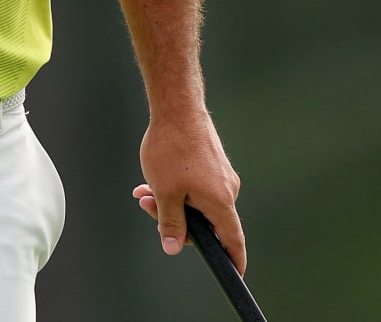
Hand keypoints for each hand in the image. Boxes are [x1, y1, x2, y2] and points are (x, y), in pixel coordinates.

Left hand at [133, 112, 245, 273]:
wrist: (177, 107)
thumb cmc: (172, 148)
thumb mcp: (166, 192)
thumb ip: (171, 223)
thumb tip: (174, 247)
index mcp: (220, 201)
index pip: (232, 240)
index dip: (234, 260)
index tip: (236, 274)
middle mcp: (226, 189)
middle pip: (206, 220)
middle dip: (176, 219)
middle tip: (149, 207)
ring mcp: (220, 174)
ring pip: (195, 199)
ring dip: (170, 199)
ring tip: (144, 191)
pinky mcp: (211, 161)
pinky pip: (195, 183)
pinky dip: (175, 185)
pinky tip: (152, 177)